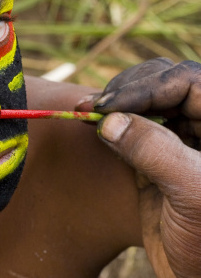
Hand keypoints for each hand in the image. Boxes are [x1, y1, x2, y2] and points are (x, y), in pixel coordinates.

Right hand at [78, 58, 200, 277]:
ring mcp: (182, 141)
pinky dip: (112, 125)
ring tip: (87, 112)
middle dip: (129, 90)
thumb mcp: (193, 195)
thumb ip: (155, 151)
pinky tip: (92, 125)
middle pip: (166, 84)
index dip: (149, 85)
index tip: (112, 103)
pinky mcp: (159, 160)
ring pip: (147, 103)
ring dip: (116, 104)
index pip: (188, 82)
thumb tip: (109, 120)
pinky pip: (133, 128)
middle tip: (94, 106)